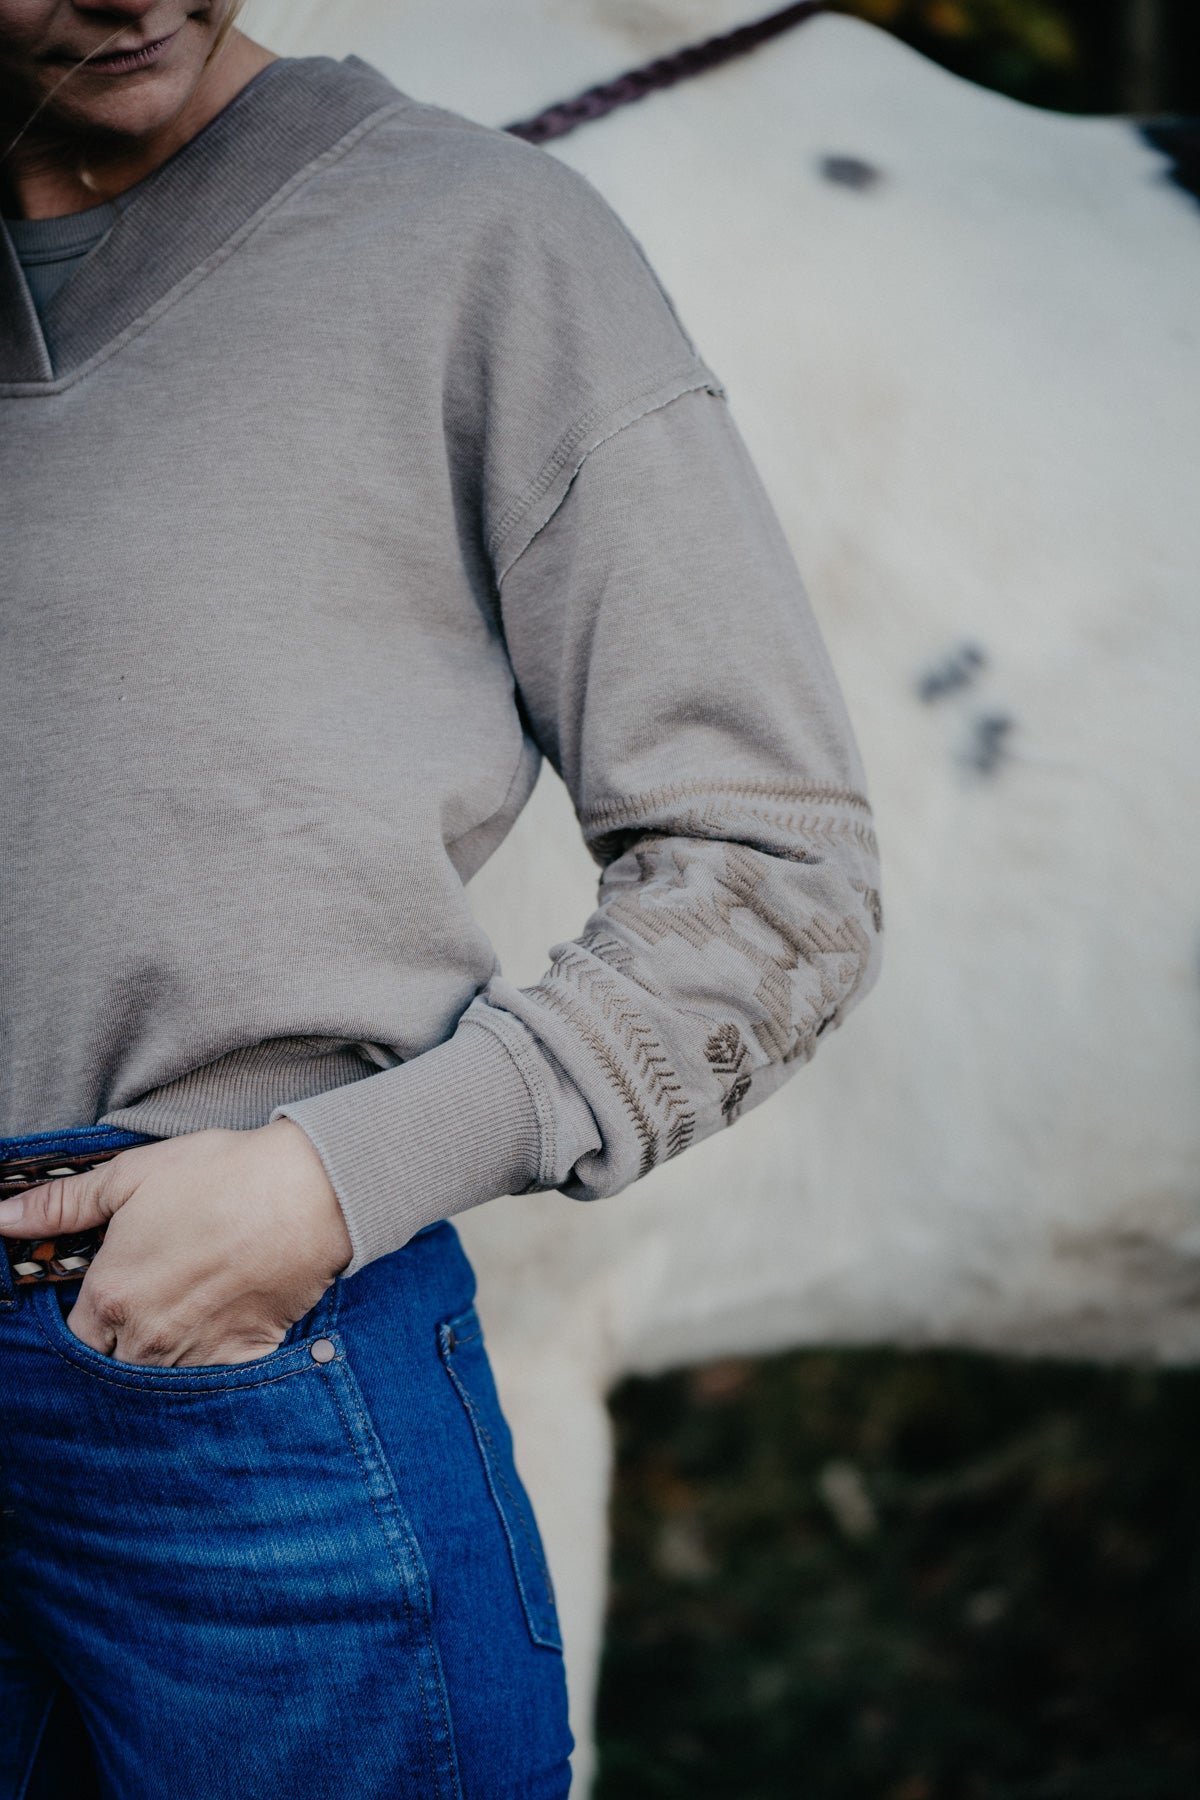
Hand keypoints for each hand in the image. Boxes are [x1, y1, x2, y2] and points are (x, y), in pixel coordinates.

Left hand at [0, 1120, 352, 1366]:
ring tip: (184, 1311)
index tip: (104, 1299)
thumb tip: (1, 1217)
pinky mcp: (243, 1358)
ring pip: (159, 1378)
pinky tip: (220, 1328)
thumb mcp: (133, 1175)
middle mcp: (147, 1340)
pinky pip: (213, 1384)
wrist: (308, 1193)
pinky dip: (211, 1369)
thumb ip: (62, 1204)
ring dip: (162, 1356)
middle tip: (148, 1303)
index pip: (72, 1339)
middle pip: (112, 1366)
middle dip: (120, 1344)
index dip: (85, 1321)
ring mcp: (197, 1355)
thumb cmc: (220, 1177)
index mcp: (112, 1298)